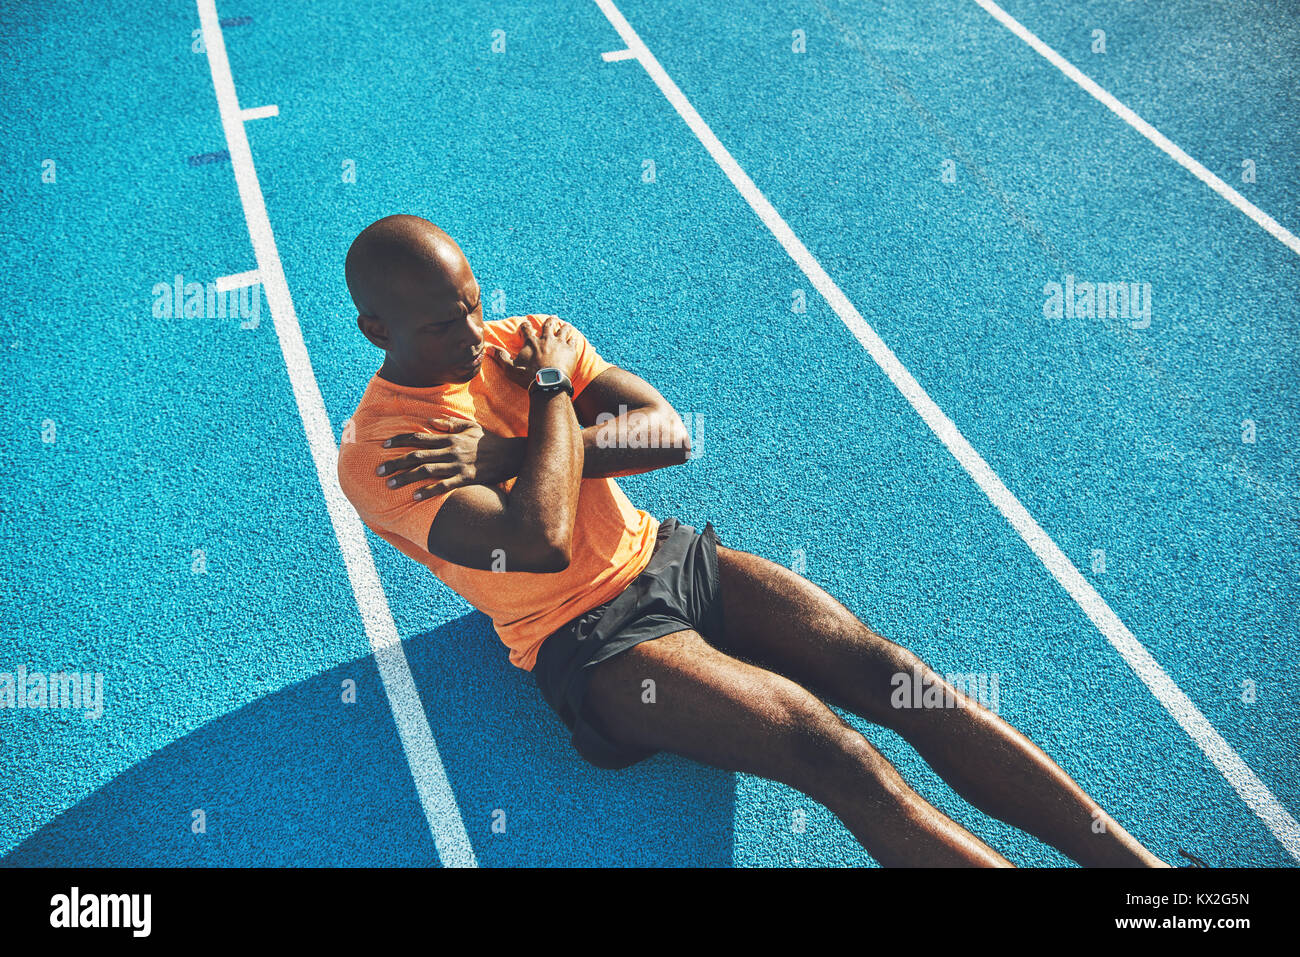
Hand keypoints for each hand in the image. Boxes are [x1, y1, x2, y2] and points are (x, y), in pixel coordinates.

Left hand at [377, 418, 524, 499]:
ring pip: (426, 470)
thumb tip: (430, 422)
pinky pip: (444, 485)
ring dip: (406, 477)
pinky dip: (428, 491)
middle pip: (417, 455)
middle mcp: (450, 450)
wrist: (512, 454)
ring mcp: (458, 465)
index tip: (383, 446)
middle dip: (395, 462)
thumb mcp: (470, 426)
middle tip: (378, 471)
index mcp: (450, 437)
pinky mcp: (466, 478)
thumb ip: (449, 423)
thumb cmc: (490, 441)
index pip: (419, 437)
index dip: (399, 441)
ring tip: (390, 485)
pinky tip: (414, 496)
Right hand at [490, 314, 579, 389]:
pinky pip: (573, 341)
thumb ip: (501, 357)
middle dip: (550, 320)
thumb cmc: (528, 376)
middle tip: (553, 318)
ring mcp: (559, 343)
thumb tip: (489, 348)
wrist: (548, 383)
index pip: (526, 329)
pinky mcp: (570, 350)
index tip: (526, 323)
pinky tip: (574, 340)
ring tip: (565, 325)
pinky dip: (573, 340)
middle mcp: (546, 339)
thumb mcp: (510, 368)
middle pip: (548, 325)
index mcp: (531, 342)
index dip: (525, 325)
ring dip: (564, 327)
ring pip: (563, 330)